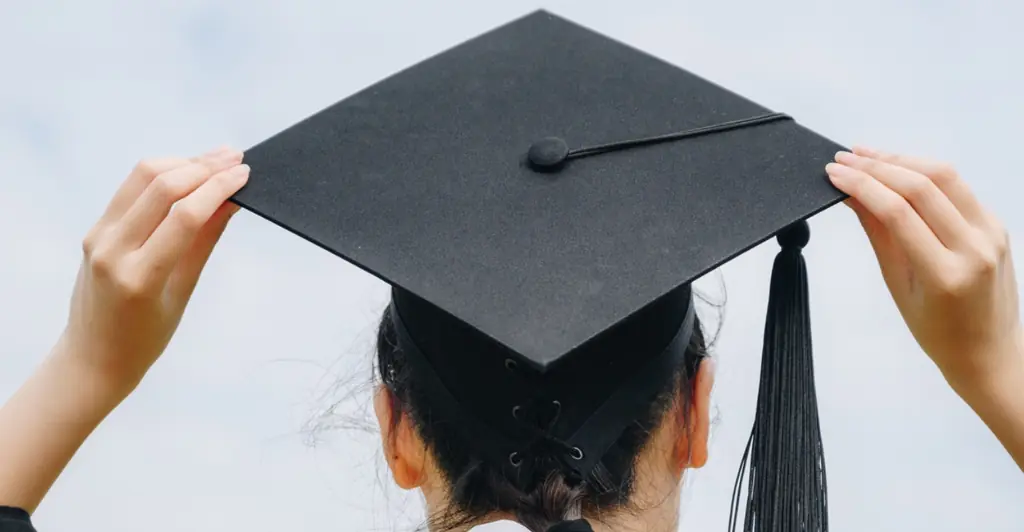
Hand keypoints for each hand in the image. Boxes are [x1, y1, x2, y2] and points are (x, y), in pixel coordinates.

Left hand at [59, 146, 248, 392]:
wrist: (92, 357)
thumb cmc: (146, 338)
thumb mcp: (183, 293)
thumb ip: (205, 241)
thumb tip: (231, 200)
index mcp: (140, 277)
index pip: (185, 216)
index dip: (218, 187)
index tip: (245, 173)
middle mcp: (113, 251)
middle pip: (161, 187)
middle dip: (203, 166)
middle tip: (235, 159)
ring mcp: (98, 237)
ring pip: (142, 177)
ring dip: (182, 162)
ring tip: (215, 160)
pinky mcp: (94, 230)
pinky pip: (130, 189)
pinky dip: (162, 174)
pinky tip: (187, 173)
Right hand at [825, 147, 1020, 391]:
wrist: (990, 351)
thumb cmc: (938, 332)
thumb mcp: (898, 287)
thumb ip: (879, 235)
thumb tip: (851, 195)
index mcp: (946, 274)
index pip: (898, 212)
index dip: (861, 185)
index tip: (834, 173)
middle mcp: (975, 247)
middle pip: (923, 185)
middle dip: (877, 165)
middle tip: (843, 158)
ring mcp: (992, 233)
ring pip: (945, 176)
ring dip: (901, 159)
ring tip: (866, 155)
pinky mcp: (997, 224)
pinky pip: (959, 187)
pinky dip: (924, 172)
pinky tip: (898, 169)